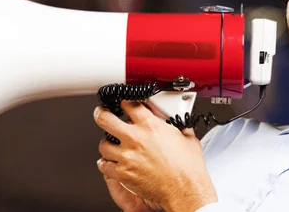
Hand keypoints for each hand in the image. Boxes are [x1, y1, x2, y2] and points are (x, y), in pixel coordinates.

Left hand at [94, 101, 217, 211]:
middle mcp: (136, 138)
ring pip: (102, 144)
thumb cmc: (188, 167)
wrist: (185, 189)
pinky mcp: (123, 173)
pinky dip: (106, 164)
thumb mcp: (186, 136)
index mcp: (151, 125)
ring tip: (111, 144)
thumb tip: (176, 120)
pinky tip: (111, 162)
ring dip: (106, 144)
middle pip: (105, 118)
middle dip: (101, 114)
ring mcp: (127, 156)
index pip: (129, 104)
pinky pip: (104, 165)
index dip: (123, 100)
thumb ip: (177, 124)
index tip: (122, 102)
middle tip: (101, 113)